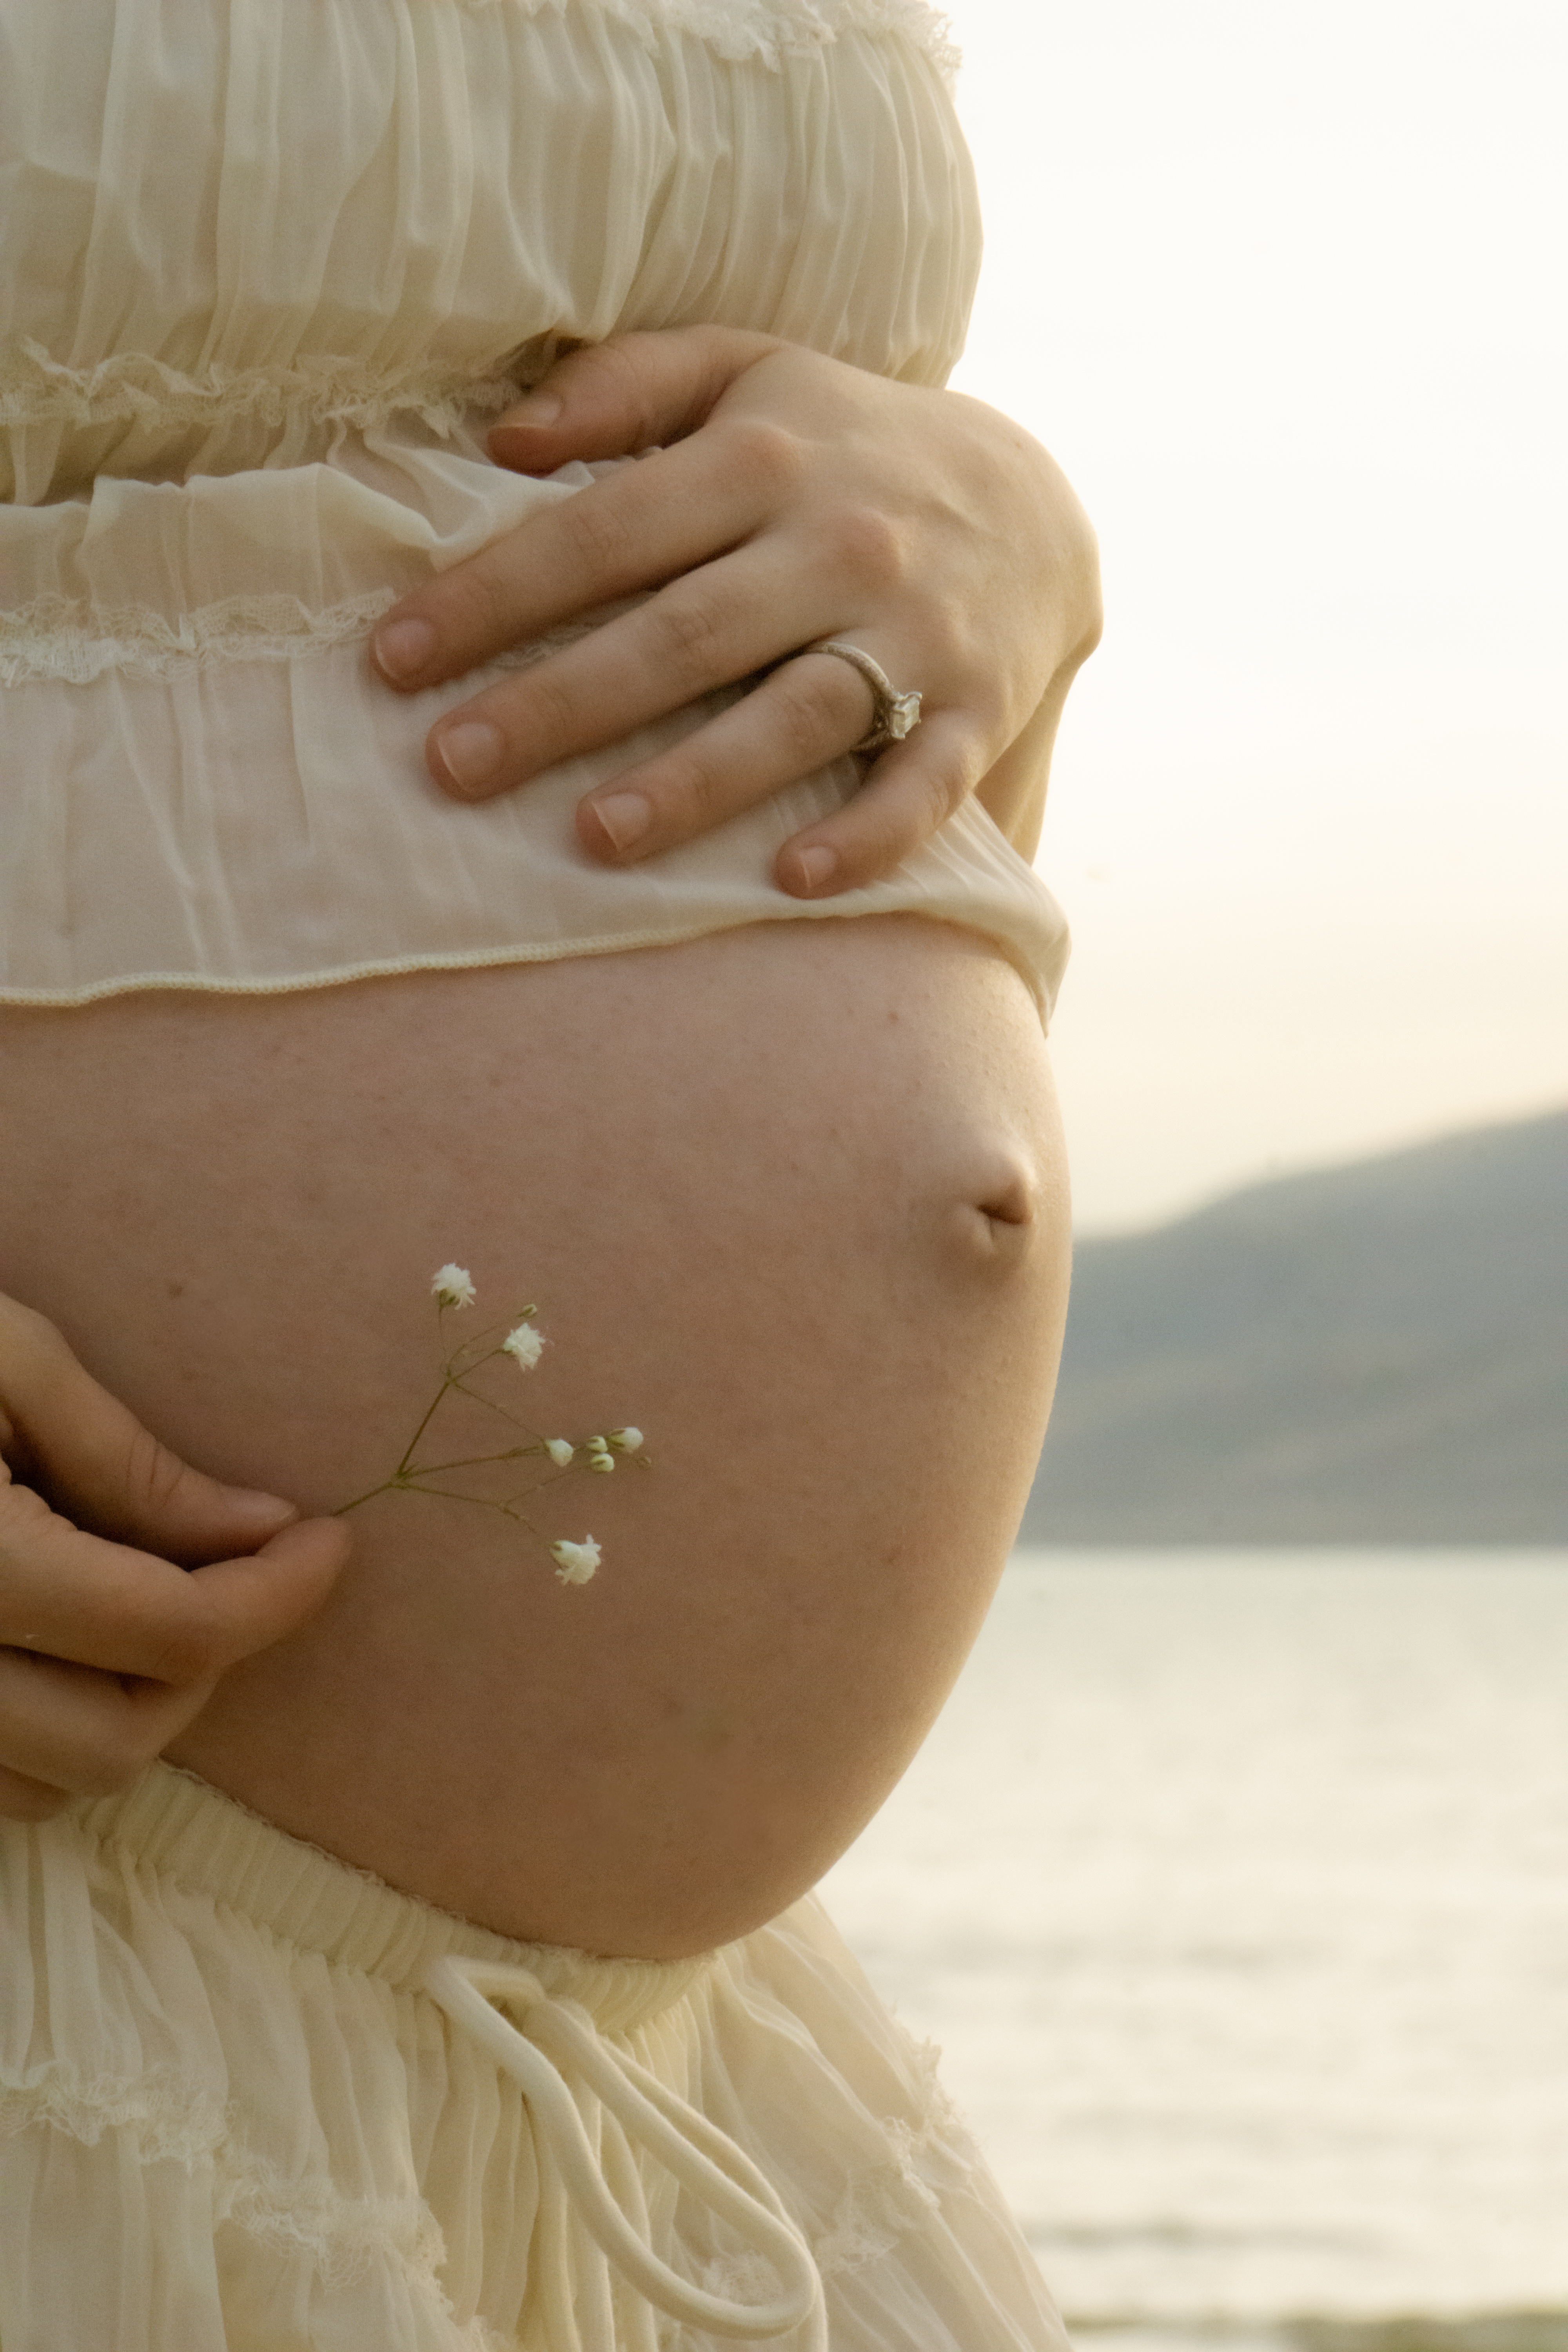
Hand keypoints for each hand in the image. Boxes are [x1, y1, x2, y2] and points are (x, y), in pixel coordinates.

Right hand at [0, 1295, 349, 1820]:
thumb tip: (259, 1530)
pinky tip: (67, 1639)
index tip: (329, 1538)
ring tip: (143, 1595)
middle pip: (120, 1737)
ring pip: (54, 1786)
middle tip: (240, 1565)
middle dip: (206, 1660)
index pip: (172, 1633)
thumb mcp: (7, 1359)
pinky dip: (52, 1734)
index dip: (278, 1594)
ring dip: (129, 1707)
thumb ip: (129, 1463)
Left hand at [371, 328, 1101, 895]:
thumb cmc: (845, 449)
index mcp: (763, 457)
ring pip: (792, 715)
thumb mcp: (748, 371)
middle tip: (453, 765)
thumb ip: (627, 385)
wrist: (1037, 510)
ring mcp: (912, 634)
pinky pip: (922, 784)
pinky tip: (788, 882)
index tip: (393, 660)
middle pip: (681, 634)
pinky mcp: (976, 710)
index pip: (603, 533)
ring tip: (594, 837)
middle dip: (561, 702)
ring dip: (693, 781)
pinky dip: (866, 837)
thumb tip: (502, 438)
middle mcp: (837, 544)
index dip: (494, 596)